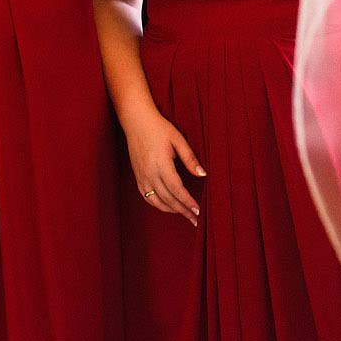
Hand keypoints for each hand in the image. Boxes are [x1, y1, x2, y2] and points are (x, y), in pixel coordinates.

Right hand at [125, 107, 203, 224]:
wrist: (137, 121)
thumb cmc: (159, 128)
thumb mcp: (178, 140)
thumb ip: (190, 159)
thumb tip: (203, 174)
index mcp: (161, 164)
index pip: (177, 190)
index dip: (188, 202)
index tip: (198, 211)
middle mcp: (150, 173)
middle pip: (168, 199)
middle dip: (183, 211)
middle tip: (195, 219)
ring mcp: (142, 176)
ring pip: (156, 201)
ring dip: (171, 210)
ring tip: (184, 214)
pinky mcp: (137, 176)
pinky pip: (147, 197)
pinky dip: (158, 205)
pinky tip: (167, 206)